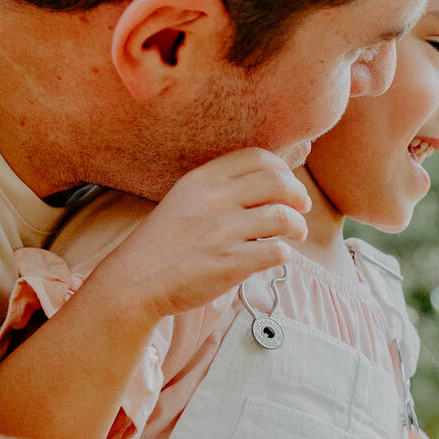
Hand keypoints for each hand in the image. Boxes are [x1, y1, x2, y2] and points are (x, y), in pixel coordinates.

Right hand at [77, 147, 310, 323]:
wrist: (136, 280)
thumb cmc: (163, 244)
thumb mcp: (185, 200)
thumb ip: (219, 189)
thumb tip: (266, 184)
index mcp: (203, 179)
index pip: (258, 158)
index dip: (282, 169)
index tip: (287, 185)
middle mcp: (215, 200)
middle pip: (278, 182)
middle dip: (298, 195)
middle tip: (302, 208)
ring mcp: (223, 232)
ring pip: (283, 217)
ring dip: (298, 226)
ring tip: (296, 234)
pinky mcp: (230, 263)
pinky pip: (276, 251)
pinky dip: (285, 253)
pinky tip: (278, 255)